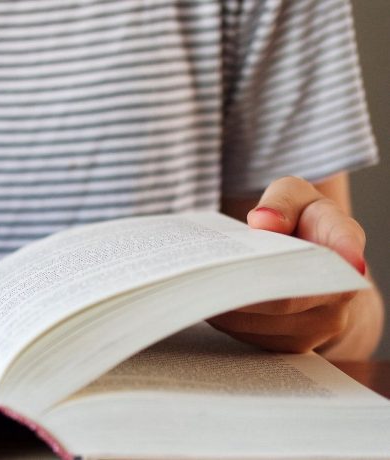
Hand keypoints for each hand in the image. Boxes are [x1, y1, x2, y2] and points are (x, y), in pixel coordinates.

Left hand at [208, 176, 366, 352]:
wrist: (302, 262)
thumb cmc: (297, 221)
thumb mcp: (290, 195)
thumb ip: (281, 201)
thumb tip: (263, 221)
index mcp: (343, 240)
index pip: (347, 247)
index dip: (346, 253)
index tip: (346, 260)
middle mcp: (340, 291)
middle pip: (285, 299)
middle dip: (238, 288)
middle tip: (200, 275)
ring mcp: (320, 324)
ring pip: (261, 324)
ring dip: (224, 307)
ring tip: (194, 286)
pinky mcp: (294, 344)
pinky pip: (252, 337)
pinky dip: (224, 319)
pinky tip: (205, 300)